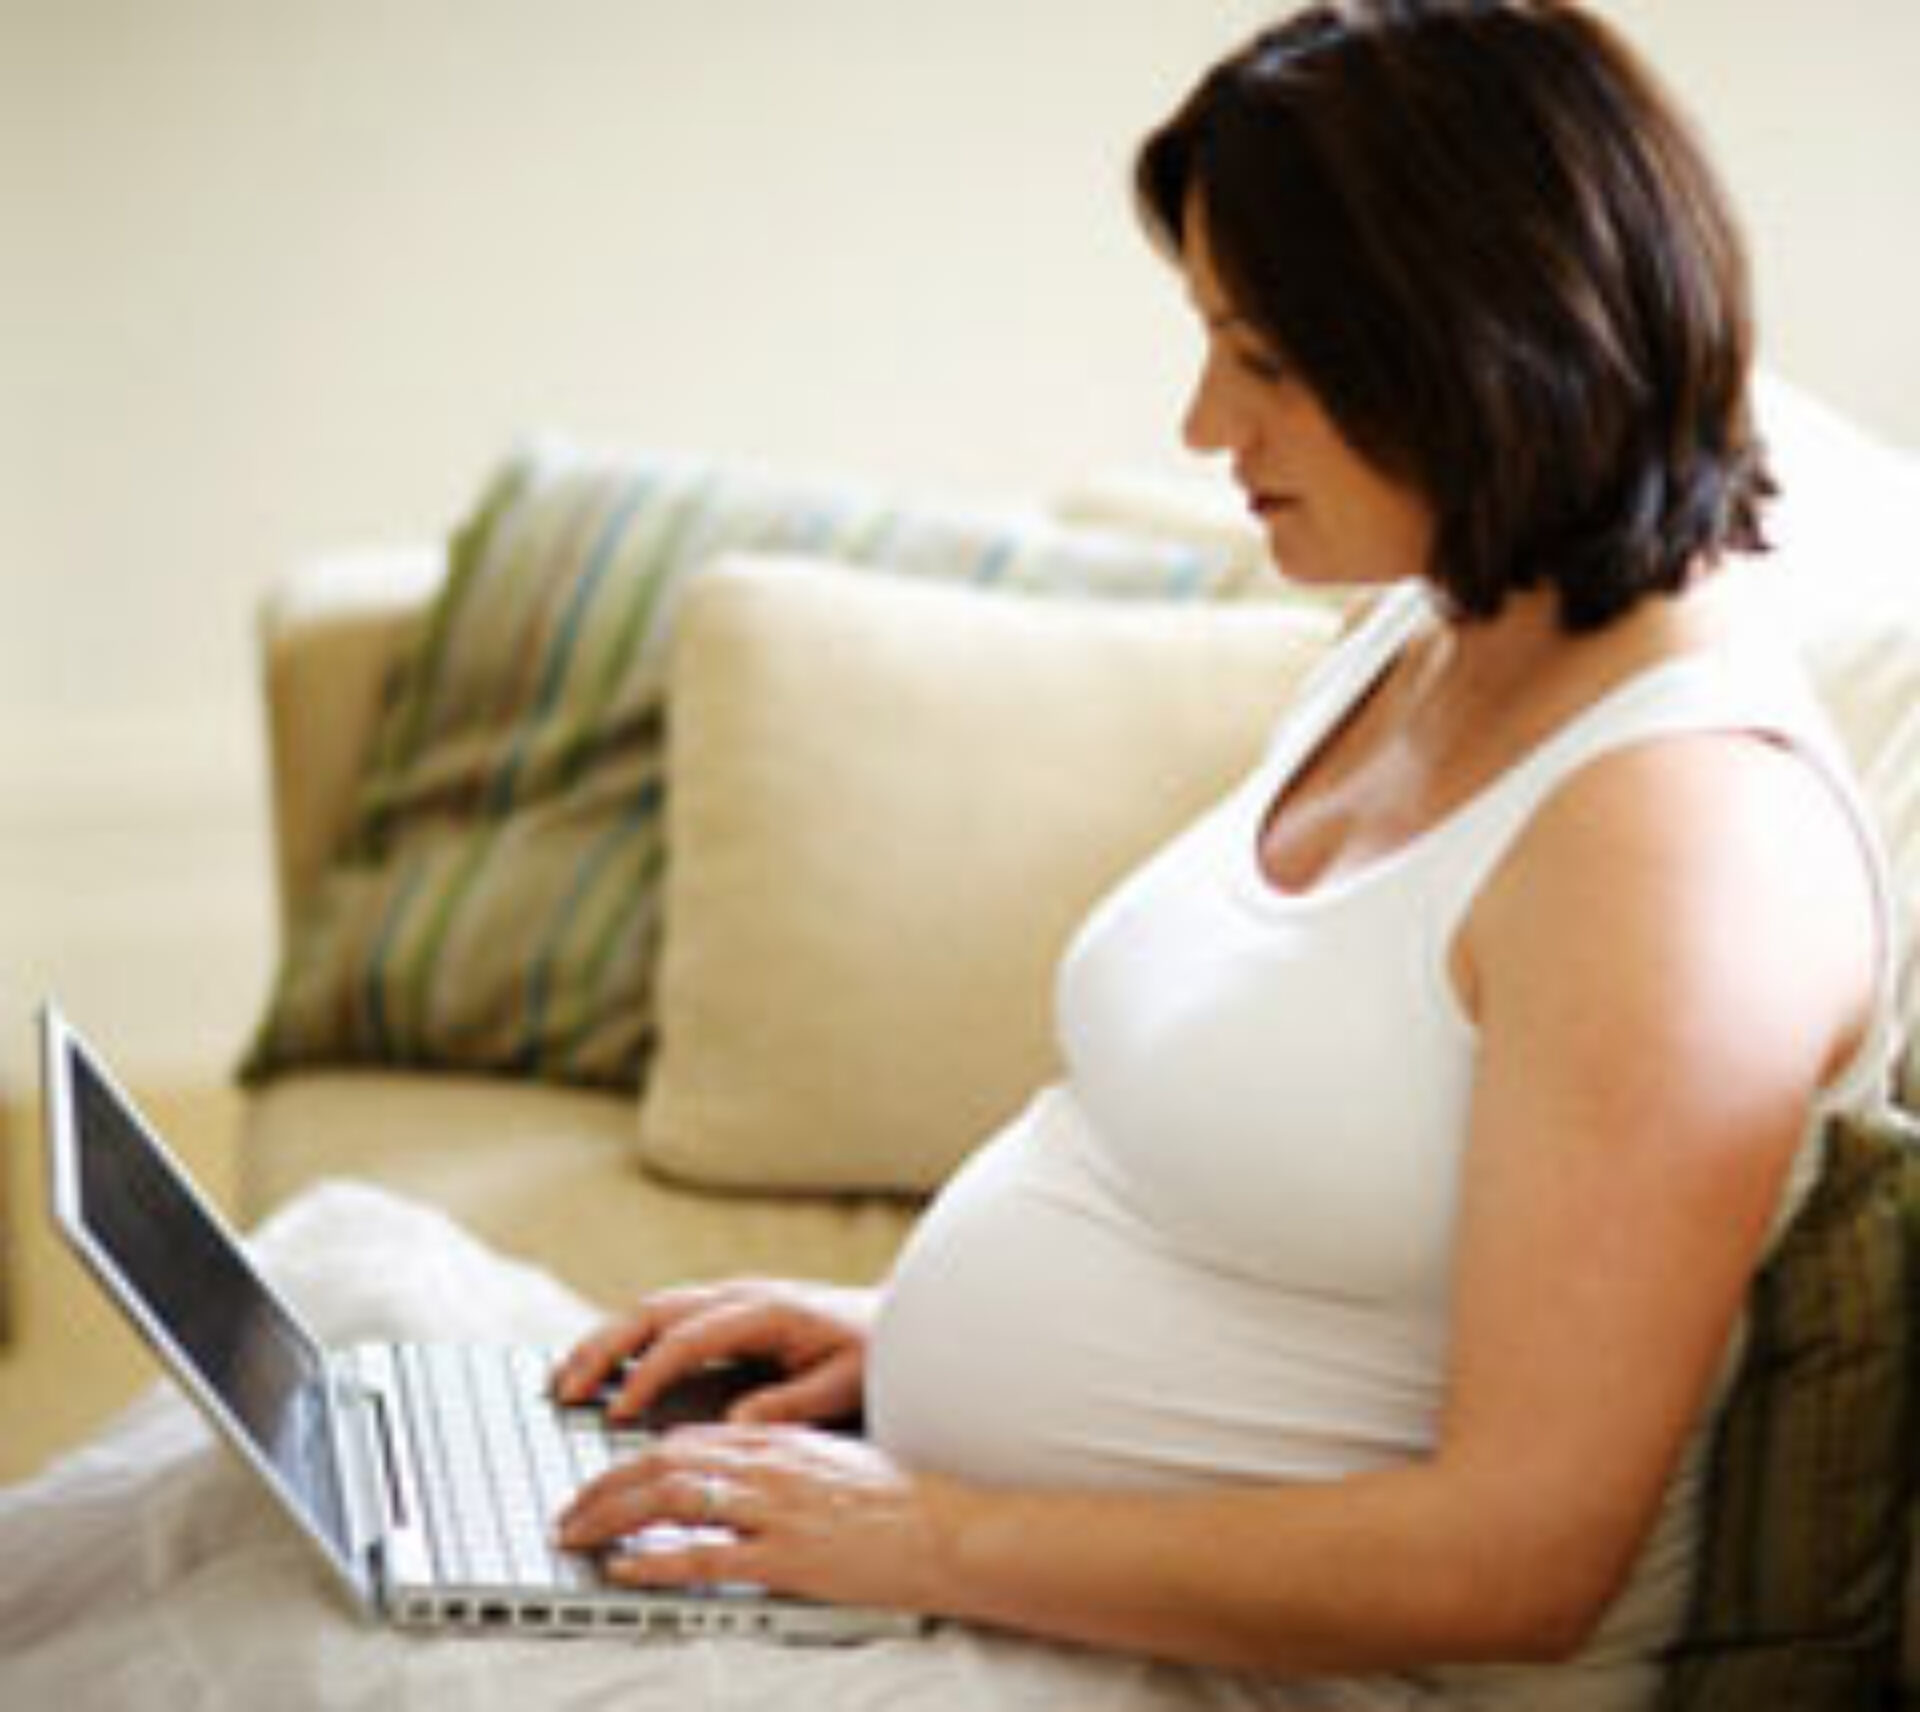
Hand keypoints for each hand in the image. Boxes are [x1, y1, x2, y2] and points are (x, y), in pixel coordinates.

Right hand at [550, 1278, 875, 1425]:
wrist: (896, 1322)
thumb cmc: (874, 1357)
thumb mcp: (846, 1385)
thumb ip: (793, 1403)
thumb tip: (734, 1421)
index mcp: (767, 1311)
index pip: (690, 1339)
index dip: (648, 1375)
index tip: (615, 1413)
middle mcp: (741, 1295)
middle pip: (655, 1311)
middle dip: (603, 1349)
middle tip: (563, 1391)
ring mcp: (730, 1298)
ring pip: (651, 1310)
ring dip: (603, 1341)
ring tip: (562, 1381)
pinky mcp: (725, 1310)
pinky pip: (663, 1318)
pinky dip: (624, 1340)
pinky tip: (599, 1370)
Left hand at [555, 1422, 958, 1613]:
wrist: (944, 1529)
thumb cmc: (888, 1503)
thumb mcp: (819, 1465)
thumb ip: (765, 1464)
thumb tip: (708, 1479)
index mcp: (773, 1439)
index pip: (678, 1440)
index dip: (624, 1462)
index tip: (592, 1485)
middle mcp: (766, 1463)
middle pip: (661, 1462)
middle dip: (601, 1488)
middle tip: (565, 1516)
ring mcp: (774, 1508)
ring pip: (671, 1497)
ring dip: (612, 1516)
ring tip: (577, 1536)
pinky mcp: (785, 1554)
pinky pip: (706, 1554)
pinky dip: (656, 1559)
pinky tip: (625, 1568)